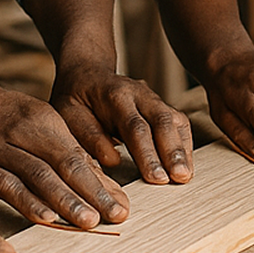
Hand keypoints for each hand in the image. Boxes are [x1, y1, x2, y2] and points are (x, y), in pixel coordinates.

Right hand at [0, 73, 128, 228]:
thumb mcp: (35, 121)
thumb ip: (64, 151)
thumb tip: (98, 181)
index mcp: (45, 121)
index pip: (79, 155)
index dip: (103, 182)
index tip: (124, 205)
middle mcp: (25, 133)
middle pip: (65, 165)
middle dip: (93, 192)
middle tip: (117, 214)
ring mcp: (0, 150)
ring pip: (38, 176)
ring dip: (65, 201)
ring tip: (89, 221)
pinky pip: (6, 185)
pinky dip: (27, 202)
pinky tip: (46, 218)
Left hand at [51, 62, 193, 185]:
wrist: (88, 73)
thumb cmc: (76, 98)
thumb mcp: (68, 113)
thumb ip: (88, 135)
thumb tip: (113, 161)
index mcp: (115, 96)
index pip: (135, 126)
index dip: (148, 154)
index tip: (156, 178)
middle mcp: (140, 94)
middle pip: (162, 122)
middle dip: (172, 152)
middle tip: (180, 178)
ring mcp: (154, 99)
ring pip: (175, 121)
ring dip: (182, 150)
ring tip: (185, 176)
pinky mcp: (161, 107)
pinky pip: (179, 124)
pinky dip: (184, 145)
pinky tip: (185, 165)